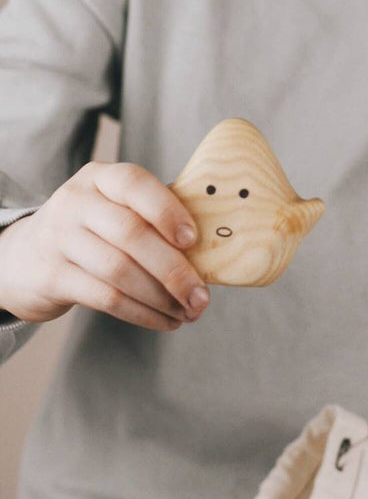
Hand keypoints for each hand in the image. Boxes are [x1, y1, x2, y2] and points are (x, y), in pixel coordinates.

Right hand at [0, 162, 210, 329]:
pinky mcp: (52, 276)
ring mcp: (59, 238)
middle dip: (174, 269)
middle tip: (202, 297)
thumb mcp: (111, 208)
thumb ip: (151, 214)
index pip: (134, 182)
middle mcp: (75, 202)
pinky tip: (164, 321)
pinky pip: (105, 297)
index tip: (194, 240)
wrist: (22, 257)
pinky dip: (142, 313)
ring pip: (119, 270)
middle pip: (131, 233)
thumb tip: (214, 240)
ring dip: (161, 297)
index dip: (167, 209)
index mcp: (99, 177)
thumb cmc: (90, 230)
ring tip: (188, 313)